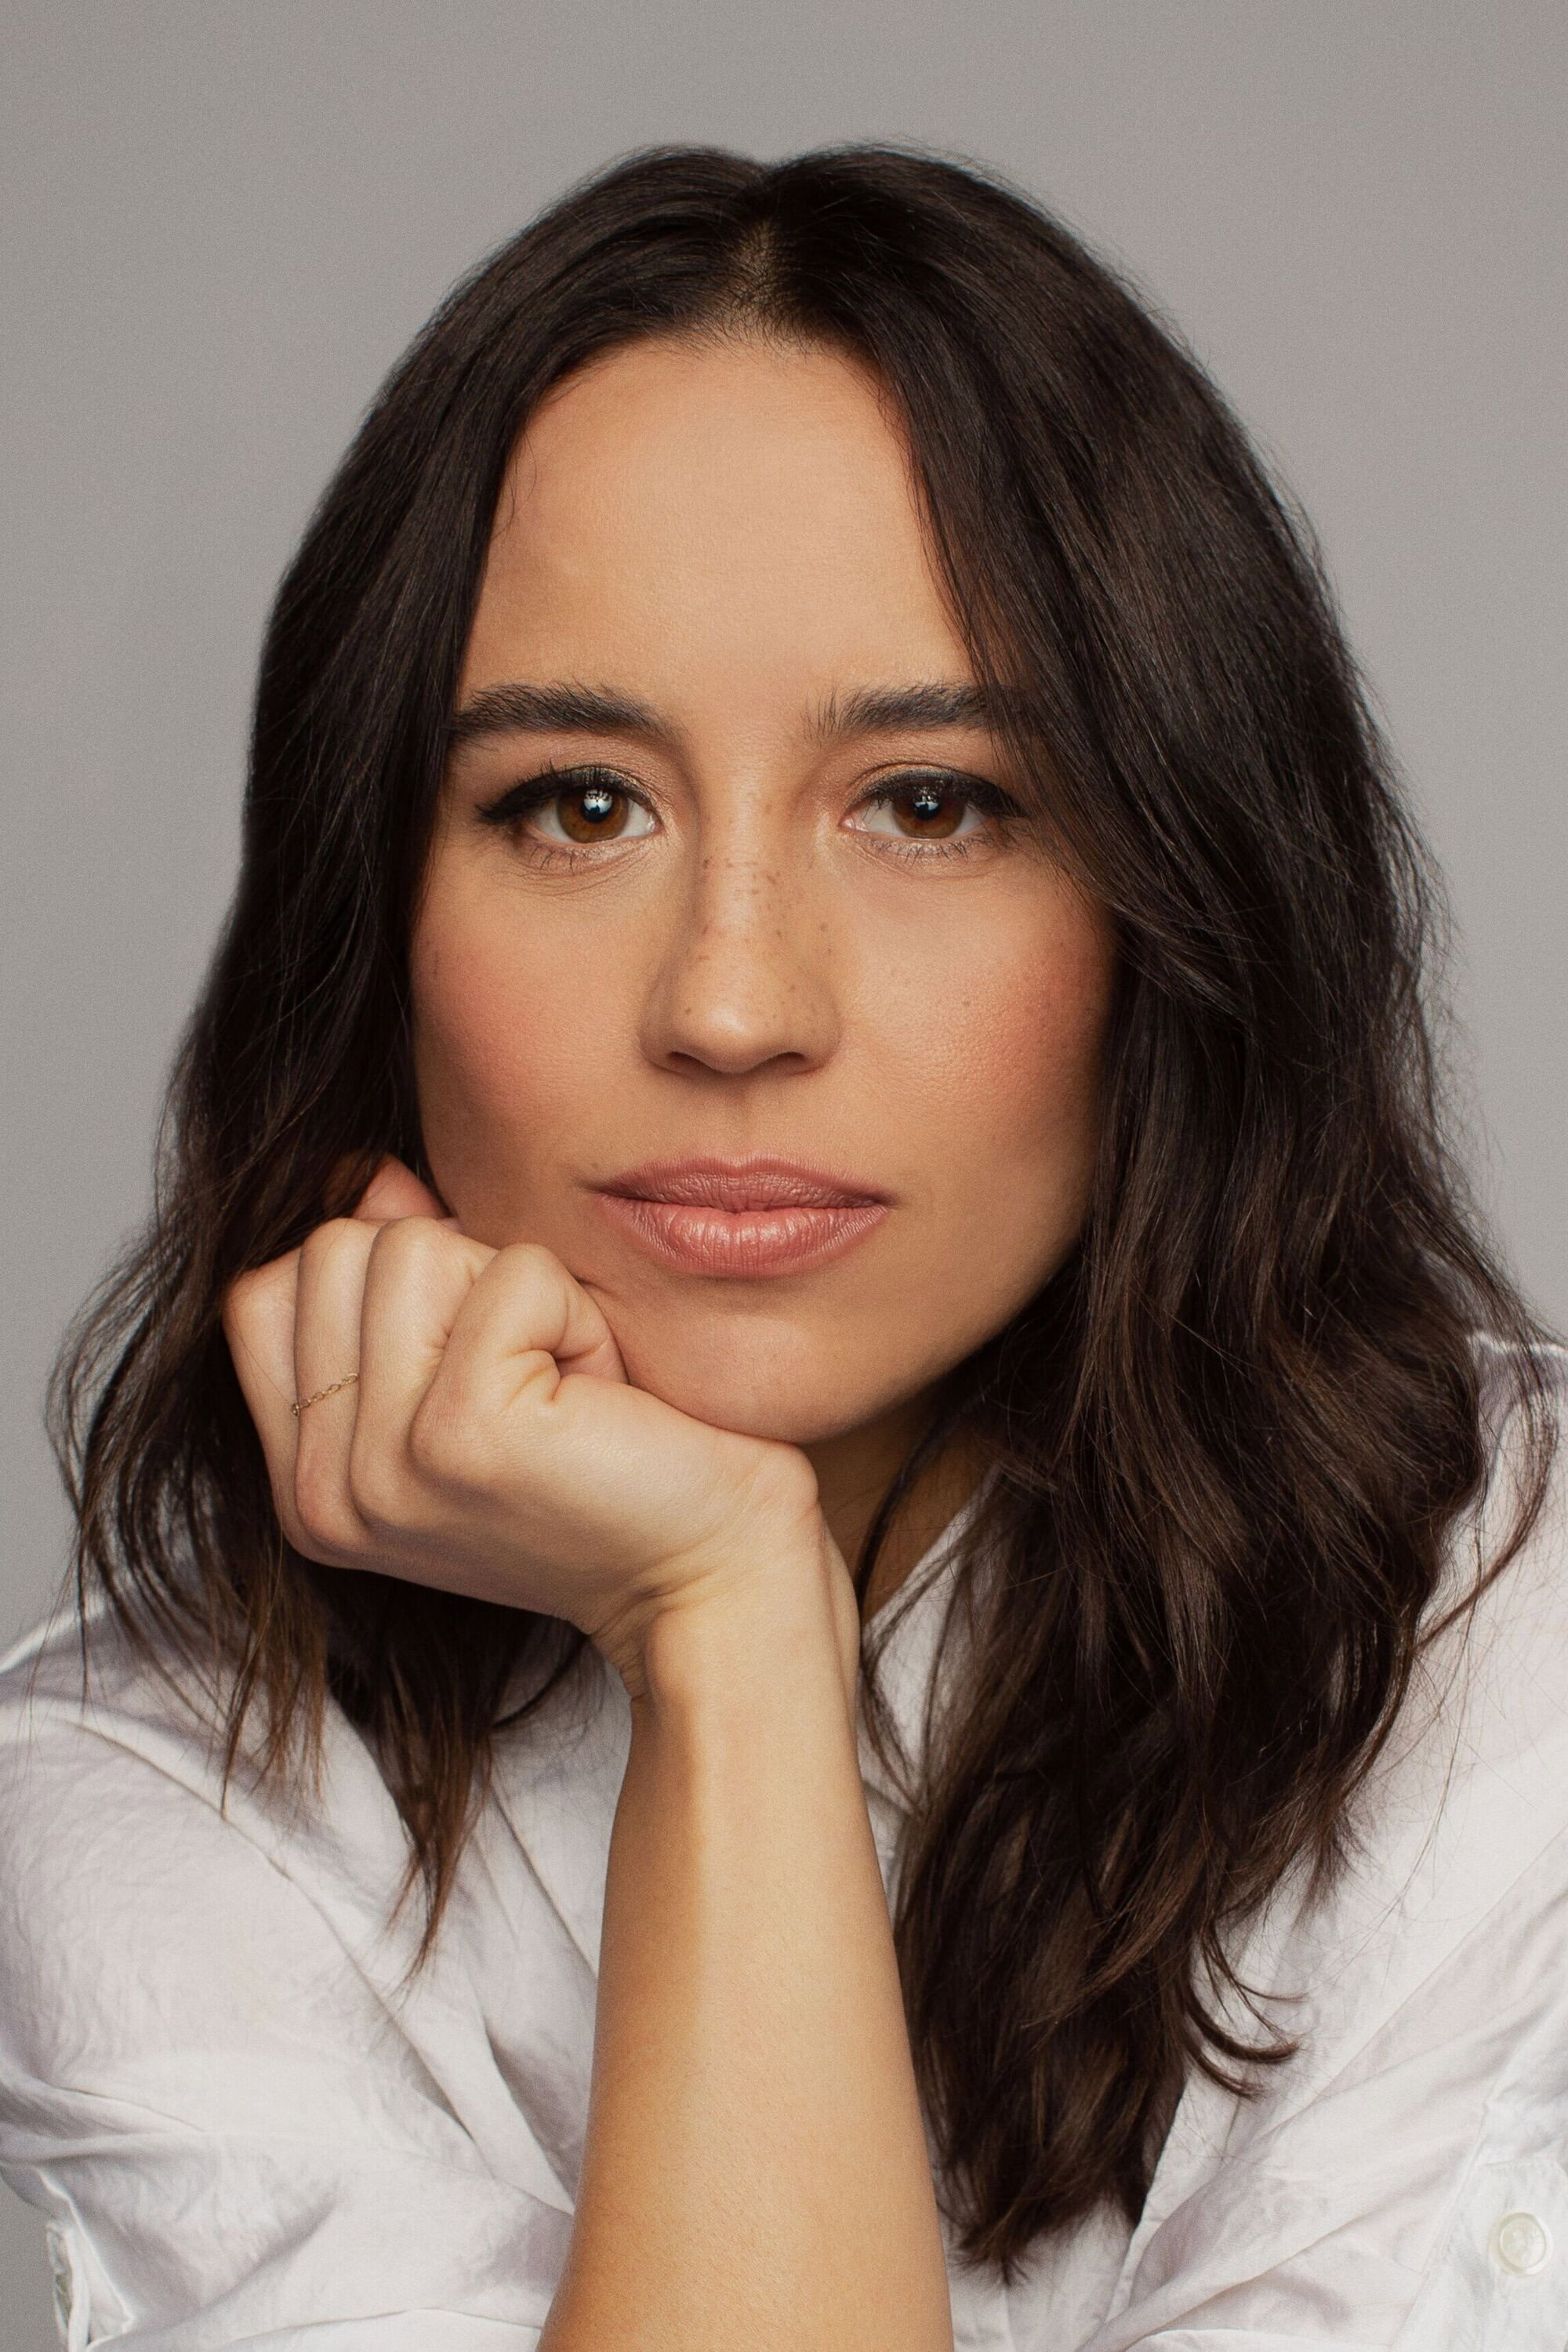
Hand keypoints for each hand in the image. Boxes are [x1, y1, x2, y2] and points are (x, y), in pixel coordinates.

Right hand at [220, 1156, 850, 1695]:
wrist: (714, 1577)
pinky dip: (576, 1313)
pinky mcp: (460, 1437)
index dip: (386, 1284)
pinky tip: (600, 1397)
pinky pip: (512, 1275)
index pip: (262, 1292)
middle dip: (459, 1280)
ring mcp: (381, 1472)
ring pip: (413, 1246)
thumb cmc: (610, 1468)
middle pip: (337, 1249)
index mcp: (307, 1486)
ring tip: (566, 1389)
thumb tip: (370, 1173)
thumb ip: (403, 1279)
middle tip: (535, 1380)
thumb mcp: (471, 1370)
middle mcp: (323, 1492)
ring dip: (520, 1295)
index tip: (477, 1365)